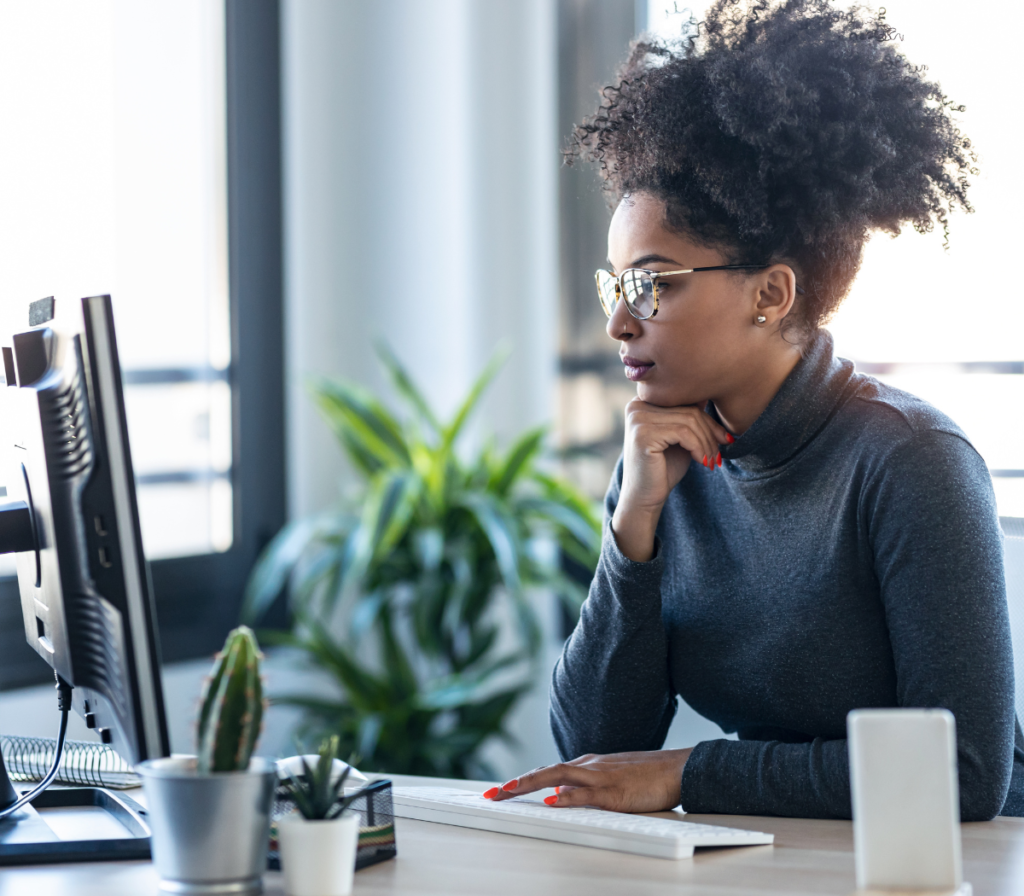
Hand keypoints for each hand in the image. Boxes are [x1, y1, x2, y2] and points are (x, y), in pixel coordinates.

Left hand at [483, 748, 692, 813]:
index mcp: (588, 765)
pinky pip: (587, 795)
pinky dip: (568, 798)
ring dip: (530, 783)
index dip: (523, 780)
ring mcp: (601, 777)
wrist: (677, 768)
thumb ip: (586, 789)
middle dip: (516, 784)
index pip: (548, 771)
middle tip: (491, 795)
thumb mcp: (611, 780)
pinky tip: (553, 802)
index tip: (501, 790)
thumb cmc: (647, 777)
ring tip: (507, 791)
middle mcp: (589, 766)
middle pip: (545, 771)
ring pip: (558, 776)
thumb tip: (560, 798)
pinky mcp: (615, 792)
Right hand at [613, 399, 732, 560]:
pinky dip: (699, 447)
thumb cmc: (663, 468)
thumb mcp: (680, 437)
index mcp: (643, 401)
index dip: (708, 419)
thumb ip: (689, 416)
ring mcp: (637, 418)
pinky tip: (702, 461)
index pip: (685, 400)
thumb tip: (709, 394)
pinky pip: (683, 432)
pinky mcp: (642, 434)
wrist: (644, 498)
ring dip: (707, 442)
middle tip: (719, 454)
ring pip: (689, 420)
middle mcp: (636, 406)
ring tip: (711, 460)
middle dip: (710, 433)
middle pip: (689, 409)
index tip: (724, 439)